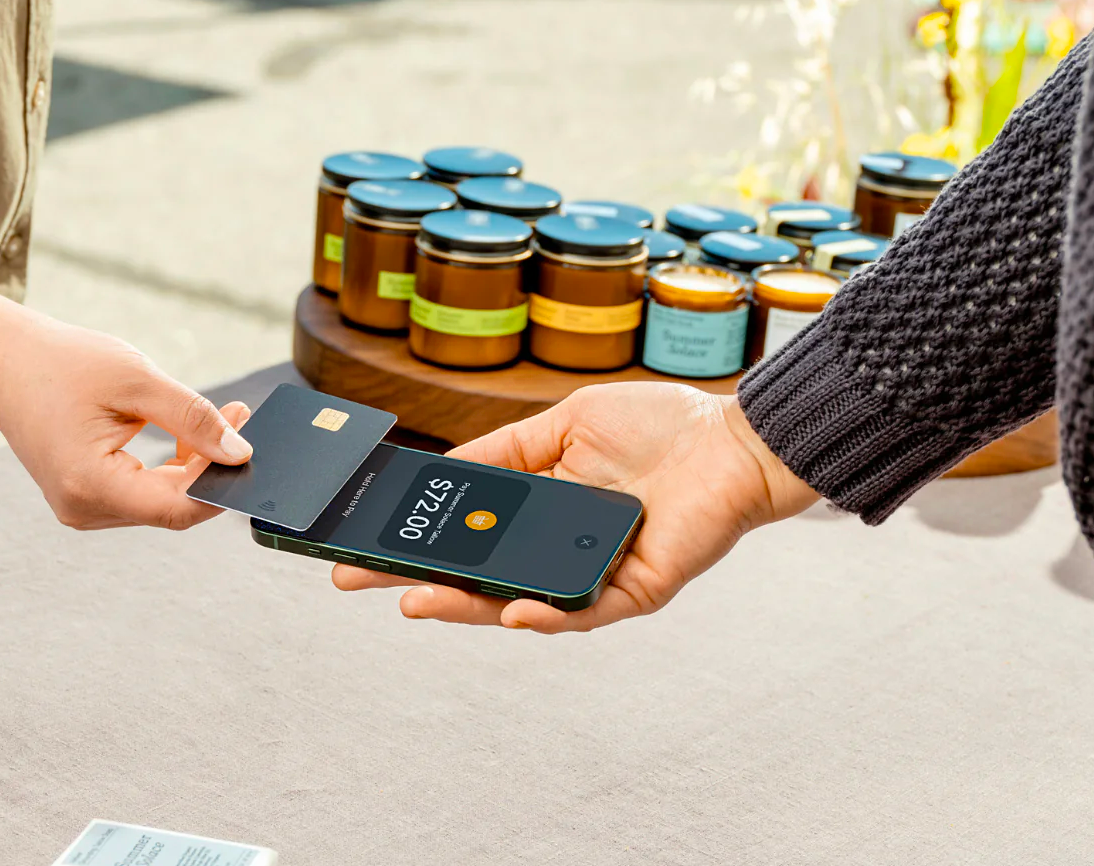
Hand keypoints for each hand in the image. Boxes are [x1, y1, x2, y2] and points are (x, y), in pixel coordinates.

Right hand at [0, 310, 251, 530]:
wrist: (3, 362)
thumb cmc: (63, 363)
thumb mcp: (137, 380)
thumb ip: (193, 418)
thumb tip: (241, 453)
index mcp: (90, 484)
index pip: (179, 507)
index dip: (222, 480)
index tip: (249, 440)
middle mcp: (83, 509)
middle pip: (173, 507)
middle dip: (212, 466)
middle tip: (240, 414)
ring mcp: (82, 510)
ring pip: (162, 503)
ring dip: (194, 467)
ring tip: (215, 417)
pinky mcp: (86, 499)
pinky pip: (143, 495)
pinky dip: (169, 470)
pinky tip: (182, 437)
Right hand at [332, 383, 818, 632]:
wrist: (733, 438)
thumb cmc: (657, 425)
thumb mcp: (560, 423)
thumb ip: (503, 450)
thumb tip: (442, 470)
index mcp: (538, 509)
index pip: (465, 535)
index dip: (416, 541)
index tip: (364, 543)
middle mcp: (557, 549)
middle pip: (477, 577)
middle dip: (418, 581)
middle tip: (360, 582)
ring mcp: (592, 575)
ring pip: (517, 604)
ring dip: (465, 607)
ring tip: (416, 602)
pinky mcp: (633, 591)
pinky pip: (581, 613)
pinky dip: (544, 614)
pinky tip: (512, 612)